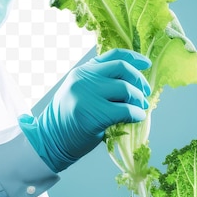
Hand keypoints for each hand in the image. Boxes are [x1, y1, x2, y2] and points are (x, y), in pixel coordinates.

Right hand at [20, 49, 150, 171]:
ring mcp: (88, 95)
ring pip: (126, 89)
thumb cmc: (68, 120)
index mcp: (82, 71)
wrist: (50, 140)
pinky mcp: (94, 114)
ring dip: (139, 100)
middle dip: (139, 80)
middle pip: (123, 69)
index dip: (134, 58)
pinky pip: (125, 110)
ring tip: (140, 108)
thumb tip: (132, 83)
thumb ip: (99, 83)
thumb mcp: (79, 92)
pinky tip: (136, 117)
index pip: (113, 56)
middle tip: (145, 93)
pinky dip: (136, 114)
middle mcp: (84, 79)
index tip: (146, 64)